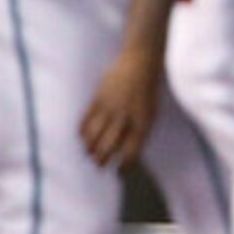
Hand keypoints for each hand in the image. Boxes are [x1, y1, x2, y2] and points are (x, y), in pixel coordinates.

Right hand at [79, 46, 159, 170]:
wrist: (140, 62)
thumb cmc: (148, 88)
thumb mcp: (151, 111)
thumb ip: (139, 128)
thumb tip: (126, 148)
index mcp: (144, 122)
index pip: (132, 151)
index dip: (125, 165)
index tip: (119, 171)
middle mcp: (126, 118)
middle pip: (109, 147)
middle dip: (102, 159)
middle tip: (98, 165)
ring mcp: (111, 108)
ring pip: (94, 136)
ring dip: (90, 147)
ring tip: (89, 152)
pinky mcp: (99, 98)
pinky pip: (87, 120)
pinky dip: (82, 131)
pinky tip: (82, 137)